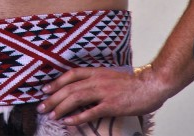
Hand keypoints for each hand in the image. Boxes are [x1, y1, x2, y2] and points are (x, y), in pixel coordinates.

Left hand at [37, 65, 167, 125]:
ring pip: (76, 98)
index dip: (57, 82)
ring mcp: (104, 92)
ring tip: (51, 115)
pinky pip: (91, 111)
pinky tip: (69, 122)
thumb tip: (82, 89)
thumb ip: (96, 81)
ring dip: (61, 107)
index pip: (71, 74)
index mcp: (97, 72)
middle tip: (42, 106)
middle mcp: (97, 80)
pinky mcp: (111, 105)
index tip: (45, 89)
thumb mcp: (110, 76)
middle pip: (70, 87)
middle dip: (53, 97)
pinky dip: (78, 117)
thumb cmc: (132, 83)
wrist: (150, 85)